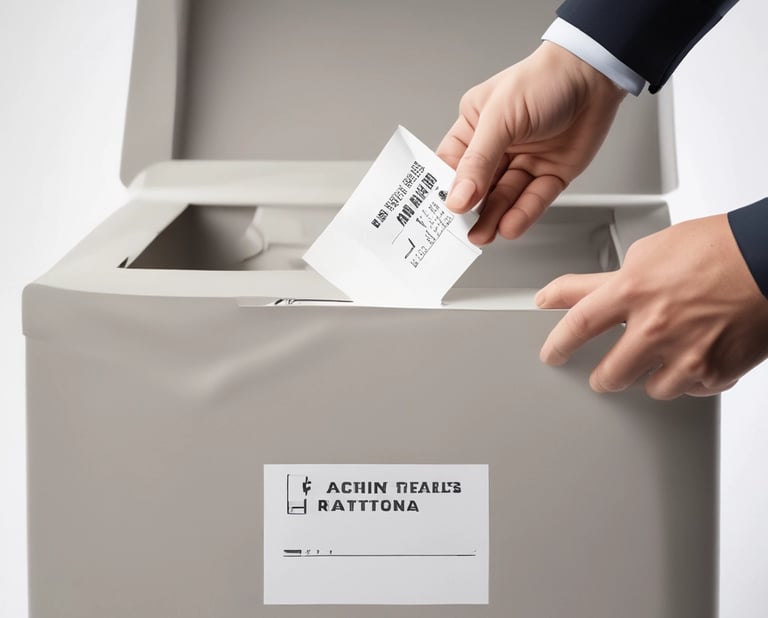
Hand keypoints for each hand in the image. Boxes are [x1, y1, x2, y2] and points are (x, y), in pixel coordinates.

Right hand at [437, 42, 625, 244]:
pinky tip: (510, 225)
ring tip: (483, 234)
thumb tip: (458, 196)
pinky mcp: (550, 174)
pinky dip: (522, 213)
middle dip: (470, 210)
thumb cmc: (545, 79)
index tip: (440, 211)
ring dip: (493, 217)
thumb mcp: (500, 117)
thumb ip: (478, 161)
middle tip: (461, 231)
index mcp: (475, 126)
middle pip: (478, 187)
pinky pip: (533, 199)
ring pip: (504, 198)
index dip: (445, 188)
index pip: (452, 165)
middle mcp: (498, 146)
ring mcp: (524, 161)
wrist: (595, 76)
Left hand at [536, 214, 767, 399]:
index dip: (558, 343)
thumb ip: (614, 278)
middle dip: (602, 378)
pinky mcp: (715, 372)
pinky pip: (688, 389)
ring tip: (660, 359)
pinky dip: (687, 377)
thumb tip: (586, 293)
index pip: (578, 326)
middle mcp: (655, 327)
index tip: (551, 353)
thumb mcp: (650, 250)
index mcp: (633, 291)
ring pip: (649, 388)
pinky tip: (695, 355)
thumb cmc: (719, 247)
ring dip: (648, 377)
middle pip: (609, 374)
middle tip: (603, 375)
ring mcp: (686, 354)